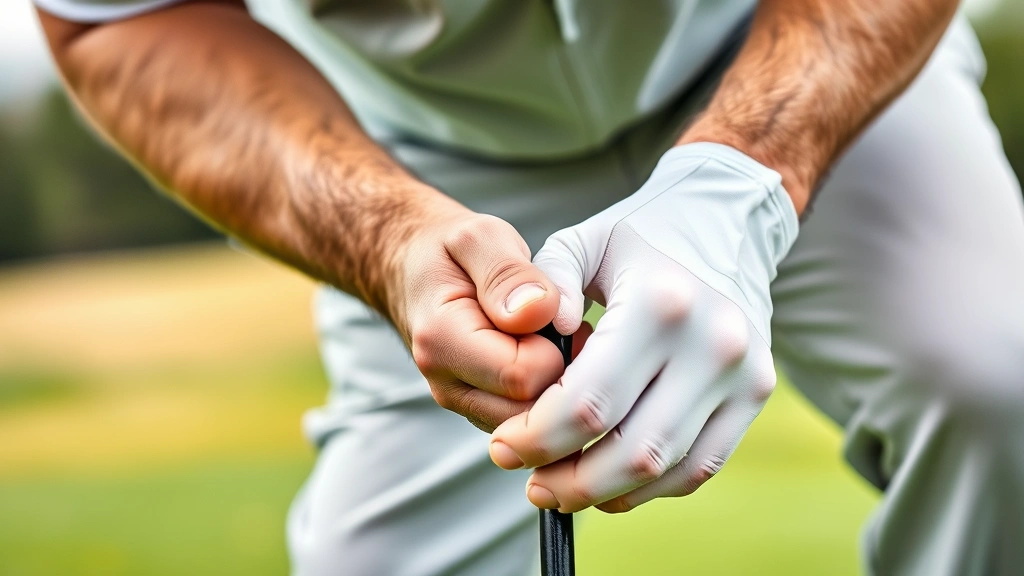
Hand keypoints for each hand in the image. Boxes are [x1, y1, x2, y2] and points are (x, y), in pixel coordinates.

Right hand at [390, 199, 565, 431]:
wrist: (411, 269)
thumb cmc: (449, 250)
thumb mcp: (477, 236)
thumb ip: (508, 273)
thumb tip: (539, 313)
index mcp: (442, 340)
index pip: (523, 376)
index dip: (556, 346)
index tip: (557, 310)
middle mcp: (446, 384)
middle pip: (530, 412)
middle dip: (561, 373)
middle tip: (565, 326)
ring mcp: (462, 403)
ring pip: (532, 424)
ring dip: (557, 385)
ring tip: (553, 336)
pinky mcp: (478, 410)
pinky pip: (527, 422)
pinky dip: (546, 393)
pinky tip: (545, 353)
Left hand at [488, 143, 798, 512]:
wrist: (728, 219)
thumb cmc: (640, 235)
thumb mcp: (582, 241)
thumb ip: (545, 285)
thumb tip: (529, 341)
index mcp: (659, 304)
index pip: (588, 402)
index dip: (537, 439)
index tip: (504, 447)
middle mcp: (710, 344)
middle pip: (631, 451)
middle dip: (569, 480)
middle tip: (530, 482)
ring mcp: (742, 374)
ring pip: (667, 470)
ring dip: (607, 494)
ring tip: (561, 490)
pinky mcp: (758, 393)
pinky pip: (702, 466)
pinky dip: (652, 488)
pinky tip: (610, 484)